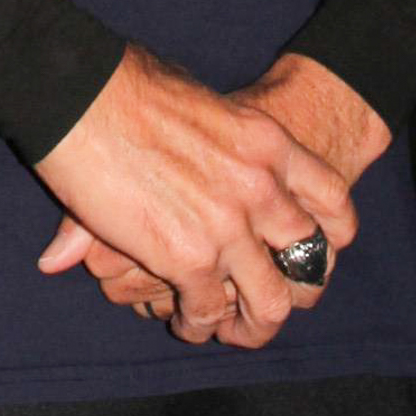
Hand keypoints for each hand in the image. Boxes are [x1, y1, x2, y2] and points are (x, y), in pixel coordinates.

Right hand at [32, 45, 359, 349]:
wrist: (82, 95)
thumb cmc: (127, 86)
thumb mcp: (199, 103)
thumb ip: (218, 135)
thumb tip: (209, 133)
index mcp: (267, 143)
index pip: (332, 196)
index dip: (333, 231)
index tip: (321, 245)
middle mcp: (261, 187)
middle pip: (309, 258)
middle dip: (295, 286)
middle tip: (268, 295)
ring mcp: (229, 226)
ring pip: (270, 302)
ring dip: (254, 325)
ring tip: (233, 329)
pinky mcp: (188, 259)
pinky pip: (210, 312)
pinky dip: (199, 325)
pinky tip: (184, 320)